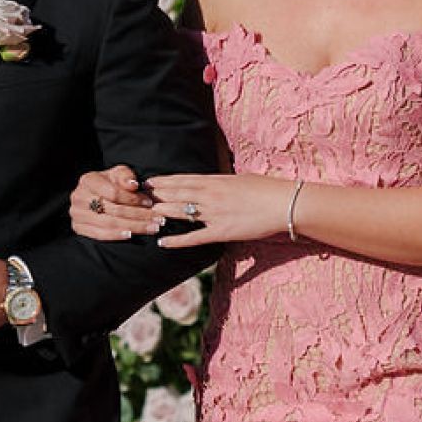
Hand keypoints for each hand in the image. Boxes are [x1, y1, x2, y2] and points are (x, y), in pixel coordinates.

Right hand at [70, 162, 161, 239]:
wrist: (95, 196)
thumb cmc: (111, 184)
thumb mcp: (119, 175)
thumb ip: (126, 176)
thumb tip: (133, 185)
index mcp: (88, 180)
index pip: (113, 193)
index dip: (133, 199)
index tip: (150, 203)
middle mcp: (78, 197)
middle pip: (113, 210)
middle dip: (138, 215)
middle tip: (157, 220)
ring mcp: (76, 214)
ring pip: (108, 223)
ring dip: (133, 227)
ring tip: (151, 228)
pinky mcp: (78, 227)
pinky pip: (99, 235)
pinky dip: (116, 236)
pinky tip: (131, 235)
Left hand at [147, 170, 292, 248]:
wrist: (284, 203)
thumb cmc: (266, 189)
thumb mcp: (241, 178)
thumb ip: (223, 181)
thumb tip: (213, 180)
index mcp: (216, 180)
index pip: (183, 179)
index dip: (163, 181)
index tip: (148, 181)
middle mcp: (211, 195)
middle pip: (176, 193)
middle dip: (156, 195)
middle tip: (137, 196)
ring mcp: (214, 213)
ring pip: (181, 211)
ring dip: (162, 212)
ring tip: (145, 213)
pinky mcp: (221, 231)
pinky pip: (195, 237)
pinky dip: (177, 240)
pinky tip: (162, 242)